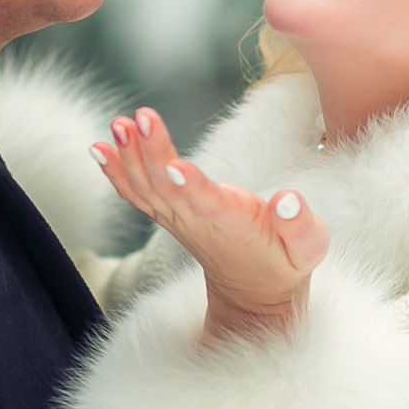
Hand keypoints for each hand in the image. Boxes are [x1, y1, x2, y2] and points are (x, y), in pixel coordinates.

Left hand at [93, 108, 328, 340]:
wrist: (253, 290)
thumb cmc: (285, 261)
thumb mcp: (308, 248)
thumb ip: (301, 226)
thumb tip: (289, 200)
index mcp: (233, 225)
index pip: (208, 204)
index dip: (191, 186)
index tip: (174, 165)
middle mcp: (198, 222)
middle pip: (169, 188)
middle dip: (153, 152)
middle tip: (141, 118)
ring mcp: (178, 220)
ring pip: (147, 189)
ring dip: (129, 157)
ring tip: (119, 124)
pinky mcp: (168, 216)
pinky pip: (136, 195)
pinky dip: (115, 172)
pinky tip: (99, 148)